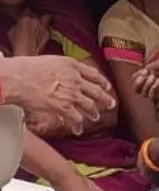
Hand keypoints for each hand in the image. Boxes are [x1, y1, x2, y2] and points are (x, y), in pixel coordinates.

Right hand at [0, 54, 115, 135]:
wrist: (17, 78)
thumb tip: (61, 72)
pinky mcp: (63, 107)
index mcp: (71, 65)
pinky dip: (78, 125)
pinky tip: (78, 129)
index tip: (106, 86)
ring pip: (90, 105)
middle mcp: (75, 79)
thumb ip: (61, 68)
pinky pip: (76, 119)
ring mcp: (71, 93)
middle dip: (105, 99)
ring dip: (94, 113)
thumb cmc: (25, 68)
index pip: (93, 74)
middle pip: (96, 90)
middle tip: (110, 104)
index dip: (102, 81)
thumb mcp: (49, 61)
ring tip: (95, 117)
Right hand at [10, 12, 49, 58]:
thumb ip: (17, 23)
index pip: (26, 8)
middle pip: (37, 12)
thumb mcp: (12, 31)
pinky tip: (42, 31)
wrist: (27, 54)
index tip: (24, 13)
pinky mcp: (49, 33)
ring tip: (40, 21)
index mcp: (26, 17)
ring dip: (43, 18)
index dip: (25, 11)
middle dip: (34, 14)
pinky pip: (48, 27)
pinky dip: (45, 27)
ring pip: (46, 16)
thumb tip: (19, 22)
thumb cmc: (17, 43)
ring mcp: (44, 26)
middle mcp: (37, 20)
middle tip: (31, 18)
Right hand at [133, 57, 158, 101]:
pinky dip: (152, 88)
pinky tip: (158, 81)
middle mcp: (151, 84)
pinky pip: (152, 96)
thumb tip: (143, 70)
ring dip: (145, 84)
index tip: (143, 70)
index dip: (137, 75)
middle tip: (145, 74)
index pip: (136, 79)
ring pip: (142, 93)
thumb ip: (152, 65)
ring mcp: (157, 91)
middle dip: (138, 81)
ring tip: (153, 76)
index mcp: (150, 75)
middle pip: (136, 88)